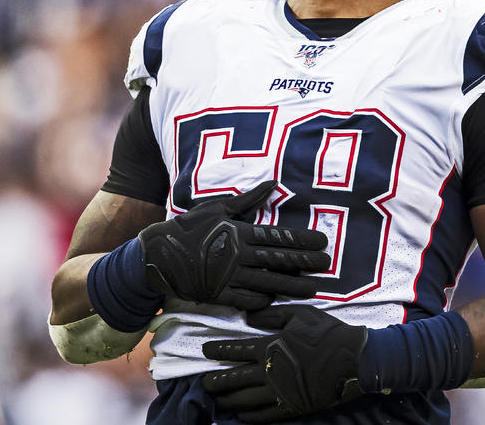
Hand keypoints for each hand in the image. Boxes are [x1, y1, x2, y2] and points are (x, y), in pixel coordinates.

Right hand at [138, 181, 330, 309]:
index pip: (277, 237)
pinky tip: (279, 301)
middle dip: (305, 263)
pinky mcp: (219, 295)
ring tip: (313, 288)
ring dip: (293, 286)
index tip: (322, 242)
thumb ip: (248, 200)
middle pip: (278, 260)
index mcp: (238, 232)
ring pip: (268, 283)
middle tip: (327, 265)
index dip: (302, 241)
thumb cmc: (190, 227)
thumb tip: (274, 184)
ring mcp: (228, 277)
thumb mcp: (217, 208)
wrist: (157, 254)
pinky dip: (264, 301)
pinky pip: (247, 300)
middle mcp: (236, 255)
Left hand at [202, 305, 366, 422]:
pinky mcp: (290, 407)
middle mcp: (268, 371)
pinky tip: (240, 415)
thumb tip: (250, 316)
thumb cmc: (327, 333)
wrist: (354, 359)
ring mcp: (278, 392)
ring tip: (217, 400)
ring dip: (227, 400)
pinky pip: (263, 415)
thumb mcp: (300, 314)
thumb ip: (273, 314)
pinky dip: (248, 416)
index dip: (217, 350)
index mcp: (269, 346)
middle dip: (215, 381)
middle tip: (204, 382)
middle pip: (233, 378)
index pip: (234, 349)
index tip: (205, 350)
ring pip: (244, 399)